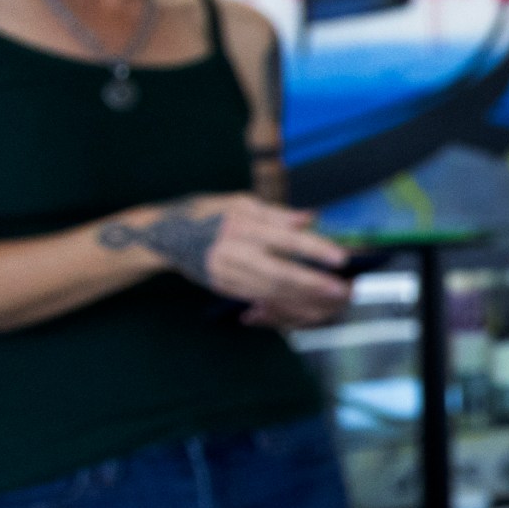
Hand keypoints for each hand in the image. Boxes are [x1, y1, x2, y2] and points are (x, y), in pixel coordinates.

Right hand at [99, 195, 349, 320]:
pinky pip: (259, 299)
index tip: (341, 257)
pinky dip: (284, 304)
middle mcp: (232, 252)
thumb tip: (310, 217)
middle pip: (277, 272)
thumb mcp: (240, 202)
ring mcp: (226, 274)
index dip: (313, 249)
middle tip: (341, 289)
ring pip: (269, 291)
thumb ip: (277, 214)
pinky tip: (306, 306)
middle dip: (312, 283)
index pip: (283, 238)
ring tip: (329, 300)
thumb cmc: (211, 213)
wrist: (167, 236)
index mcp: (239, 225)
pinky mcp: (224, 288)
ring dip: (302, 299)